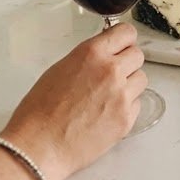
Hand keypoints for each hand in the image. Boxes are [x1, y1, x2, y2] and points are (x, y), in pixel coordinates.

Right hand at [0, 23, 147, 179]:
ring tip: (106, 98)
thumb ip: (89, 58)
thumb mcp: (60, 69)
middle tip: (113, 75)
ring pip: (141, 79)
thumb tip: (105, 54)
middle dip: (127, 63)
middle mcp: (111, 71)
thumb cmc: (40, 112)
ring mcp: (121, 95)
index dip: (124, 40)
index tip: (122, 45)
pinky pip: (137, 104)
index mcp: (92, 54)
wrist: (39, 146)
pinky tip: (106, 114)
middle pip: (137, 55)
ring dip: (129, 85)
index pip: (126, 32)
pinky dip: (126, 108)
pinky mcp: (126, 118)